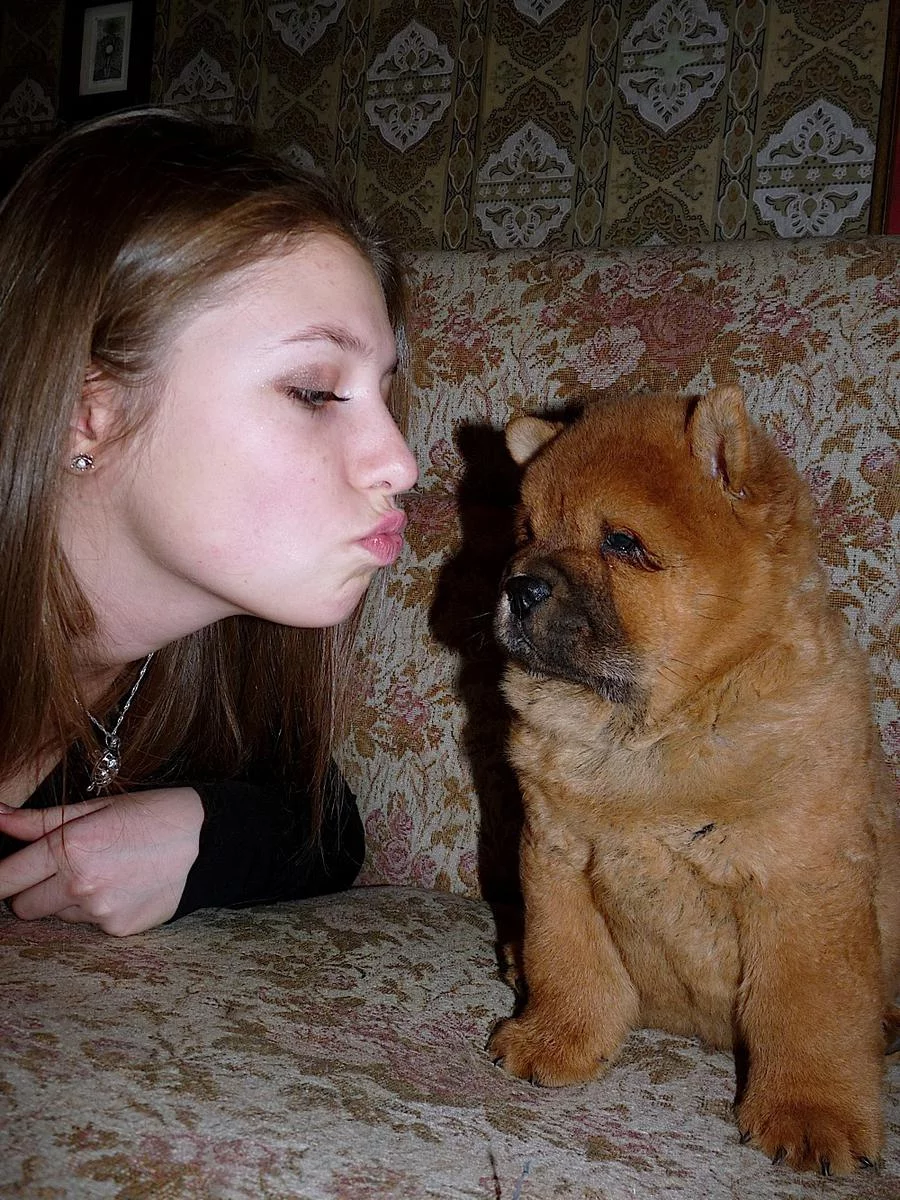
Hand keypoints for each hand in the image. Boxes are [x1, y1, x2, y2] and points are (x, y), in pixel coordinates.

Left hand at [0, 788, 203, 935]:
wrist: (208, 841)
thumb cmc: (152, 815)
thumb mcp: (96, 806)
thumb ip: (38, 821)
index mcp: (70, 848)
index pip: (6, 879)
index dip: (0, 878)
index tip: (3, 876)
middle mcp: (81, 885)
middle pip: (24, 906)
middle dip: (33, 890)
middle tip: (61, 868)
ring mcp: (100, 912)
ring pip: (58, 915)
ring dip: (68, 900)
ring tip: (105, 873)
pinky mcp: (119, 930)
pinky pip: (90, 925)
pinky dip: (99, 910)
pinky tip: (124, 887)